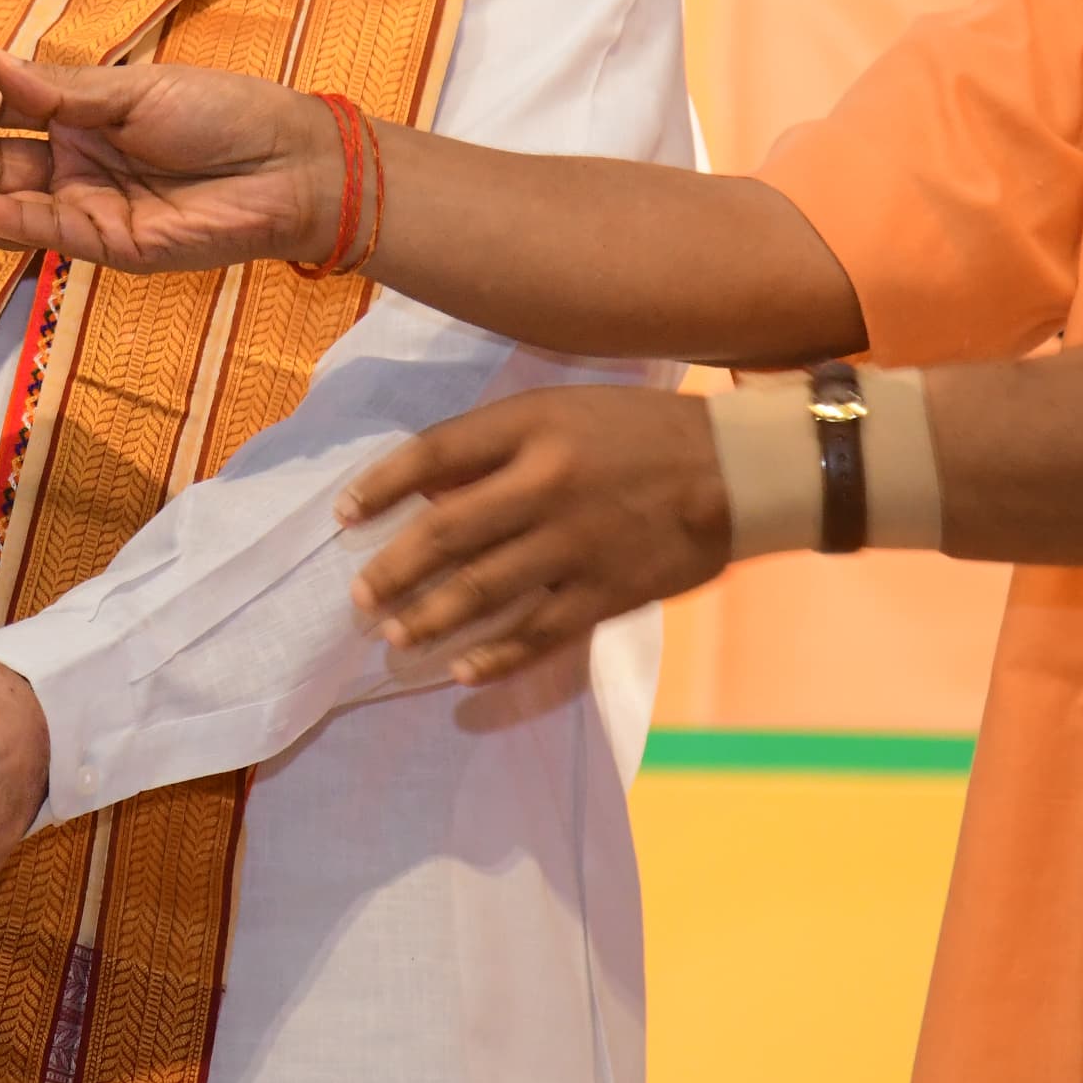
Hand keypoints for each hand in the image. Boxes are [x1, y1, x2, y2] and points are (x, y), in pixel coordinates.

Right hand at [0, 53, 339, 271]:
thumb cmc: (223, 114)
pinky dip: (1, 221)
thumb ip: (59, 89)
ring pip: (9, 201)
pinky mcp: (105, 243)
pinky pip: (43, 231)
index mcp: (81, 112)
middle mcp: (74, 159)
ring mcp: (87, 203)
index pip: (5, 107)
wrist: (289, 168)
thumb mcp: (135, 90)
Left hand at [340, 385, 732, 685]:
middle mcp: (547, 483)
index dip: (381, 486)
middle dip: (393, 569)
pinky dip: (496, 656)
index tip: (343, 515)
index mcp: (533, 426)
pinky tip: (462, 671)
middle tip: (358, 600)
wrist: (739, 470)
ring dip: (430, 619)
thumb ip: (496, 444)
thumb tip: (425, 489)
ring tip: (394, 639)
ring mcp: (577, 543)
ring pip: (483, 590)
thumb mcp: (563, 411)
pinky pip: (539, 633)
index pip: (434, 454)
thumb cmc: (640, 433)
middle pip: (447, 530)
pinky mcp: (607, 592)